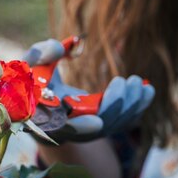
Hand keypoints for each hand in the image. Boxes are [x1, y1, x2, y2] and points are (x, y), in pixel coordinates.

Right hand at [24, 39, 154, 142]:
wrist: (40, 100)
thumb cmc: (33, 79)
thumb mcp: (30, 64)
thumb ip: (40, 54)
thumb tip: (58, 46)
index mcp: (48, 116)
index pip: (64, 127)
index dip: (80, 128)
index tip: (98, 123)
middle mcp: (69, 129)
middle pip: (97, 126)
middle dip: (116, 105)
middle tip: (129, 81)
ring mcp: (86, 130)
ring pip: (113, 124)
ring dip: (131, 105)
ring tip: (141, 83)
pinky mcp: (100, 126)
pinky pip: (122, 121)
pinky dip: (136, 107)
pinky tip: (147, 90)